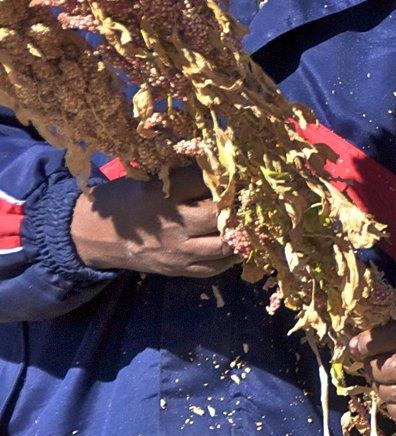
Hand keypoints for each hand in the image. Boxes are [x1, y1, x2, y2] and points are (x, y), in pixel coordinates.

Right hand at [70, 165, 238, 277]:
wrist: (99, 236)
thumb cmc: (131, 200)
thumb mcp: (151, 180)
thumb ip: (185, 176)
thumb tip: (226, 166)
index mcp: (162, 196)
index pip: (205, 183)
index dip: (228, 177)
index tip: (244, 173)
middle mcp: (171, 225)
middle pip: (219, 215)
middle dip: (240, 206)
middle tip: (255, 198)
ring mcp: (176, 251)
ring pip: (223, 244)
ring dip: (242, 233)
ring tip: (253, 222)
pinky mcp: (178, 269)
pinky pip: (215, 267)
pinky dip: (232, 255)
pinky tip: (241, 243)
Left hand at [345, 288, 395, 428]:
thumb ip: (395, 305)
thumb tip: (360, 318)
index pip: (391, 337)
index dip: (365, 343)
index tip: (356, 345)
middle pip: (387, 370)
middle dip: (370, 365)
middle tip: (371, 360)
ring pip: (391, 394)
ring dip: (379, 384)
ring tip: (383, 374)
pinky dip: (392, 405)